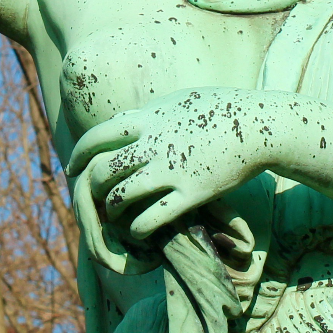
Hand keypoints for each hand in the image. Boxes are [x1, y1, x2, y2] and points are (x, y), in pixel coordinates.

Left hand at [66, 89, 282, 269]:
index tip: (71, 169)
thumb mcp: (179, 100)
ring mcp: (172, 169)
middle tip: (93, 199)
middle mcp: (155, 143)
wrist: (260, 125)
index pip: (98, 137)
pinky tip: (138, 232)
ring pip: (123, 195)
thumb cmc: (222, 108)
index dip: (79, 155)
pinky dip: (138, 228)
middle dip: (93, 188)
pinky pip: (152, 217)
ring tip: (115, 217)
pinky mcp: (192, 192)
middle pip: (105, 169)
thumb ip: (150, 112)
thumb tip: (125, 119)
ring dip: (113, 210)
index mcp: (149, 118)